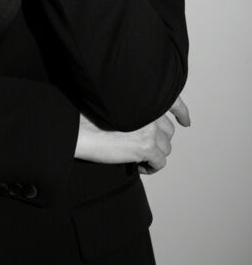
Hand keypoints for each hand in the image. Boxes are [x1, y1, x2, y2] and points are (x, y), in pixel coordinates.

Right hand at [75, 95, 190, 173]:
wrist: (79, 128)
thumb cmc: (88, 117)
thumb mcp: (114, 103)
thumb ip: (133, 109)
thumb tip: (142, 126)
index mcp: (143, 96)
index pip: (172, 100)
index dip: (180, 111)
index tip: (184, 120)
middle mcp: (151, 110)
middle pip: (168, 130)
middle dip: (158, 140)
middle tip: (144, 147)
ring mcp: (151, 128)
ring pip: (166, 147)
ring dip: (154, 154)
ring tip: (138, 158)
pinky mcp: (147, 147)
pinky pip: (160, 162)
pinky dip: (151, 167)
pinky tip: (138, 166)